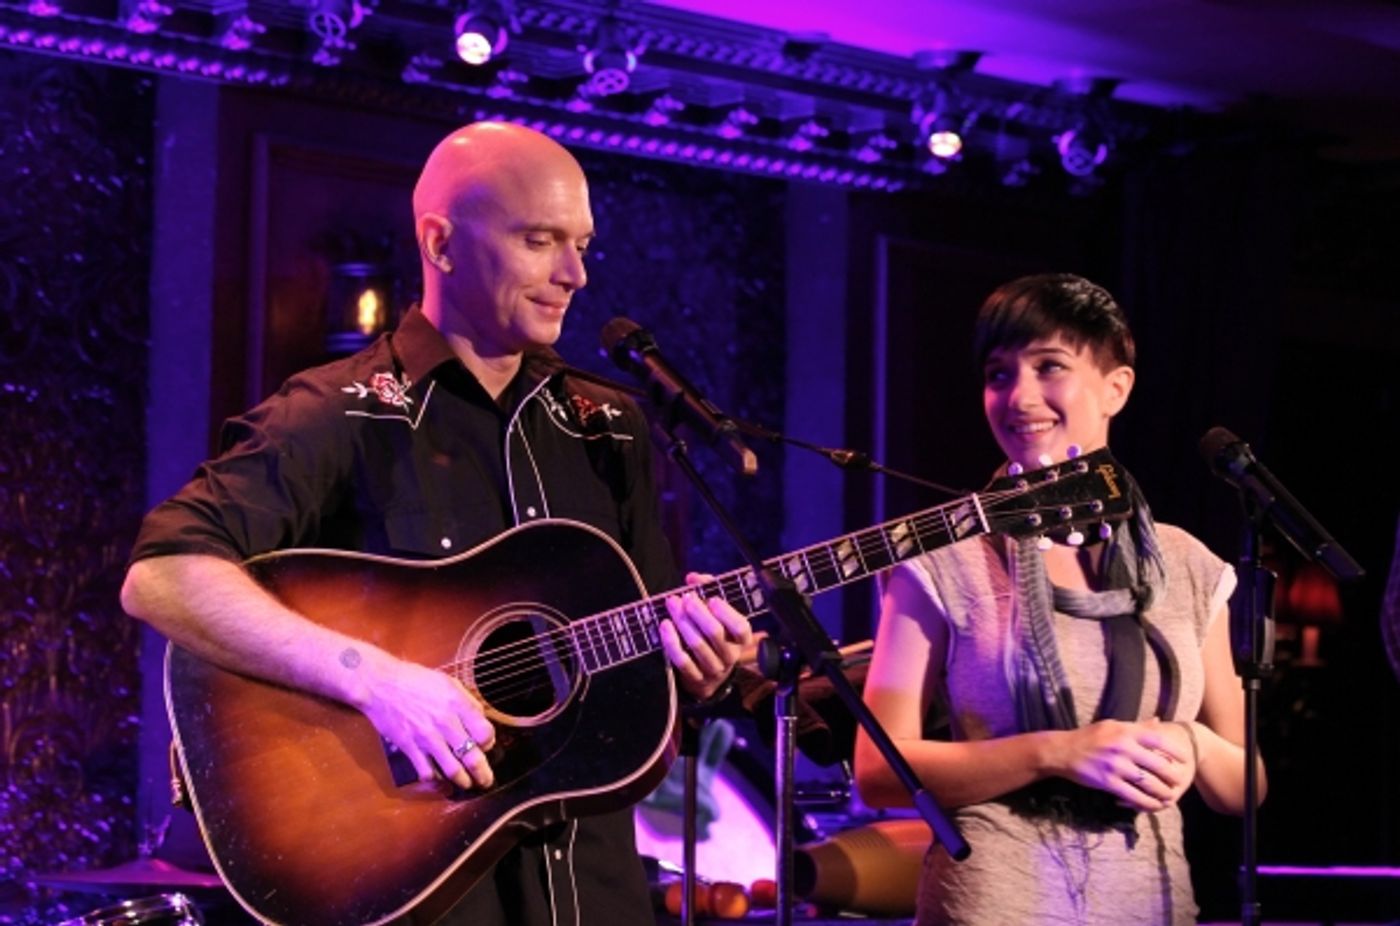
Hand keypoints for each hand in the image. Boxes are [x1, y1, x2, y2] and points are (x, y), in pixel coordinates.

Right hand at [354, 652, 496, 790]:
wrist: (380, 684)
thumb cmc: (414, 680)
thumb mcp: (448, 682)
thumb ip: (467, 702)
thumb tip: (481, 720)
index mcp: (457, 704)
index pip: (485, 733)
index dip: (489, 742)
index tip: (485, 745)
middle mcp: (445, 723)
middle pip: (473, 757)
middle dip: (483, 774)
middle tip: (486, 780)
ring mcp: (427, 738)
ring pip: (453, 770)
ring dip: (463, 781)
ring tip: (467, 783)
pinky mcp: (410, 748)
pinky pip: (427, 773)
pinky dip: (436, 781)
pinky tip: (441, 781)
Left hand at [661, 572, 753, 700]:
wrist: (708, 672)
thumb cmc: (714, 632)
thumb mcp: (717, 612)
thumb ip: (708, 590)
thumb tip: (693, 578)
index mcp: (740, 639)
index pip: (741, 628)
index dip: (727, 613)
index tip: (713, 599)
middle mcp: (730, 655)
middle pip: (715, 633)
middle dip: (698, 612)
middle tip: (686, 598)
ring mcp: (713, 669)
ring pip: (696, 644)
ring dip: (682, 622)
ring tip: (672, 604)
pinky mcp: (696, 678)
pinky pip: (682, 660)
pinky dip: (671, 641)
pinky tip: (664, 625)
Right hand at [1057, 718, 1194, 811]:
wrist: (1062, 751)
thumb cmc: (1090, 736)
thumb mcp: (1113, 726)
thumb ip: (1137, 726)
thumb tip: (1159, 721)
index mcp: (1125, 731)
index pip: (1158, 739)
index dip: (1175, 750)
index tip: (1184, 759)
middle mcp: (1122, 747)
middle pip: (1157, 764)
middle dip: (1172, 776)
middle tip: (1179, 782)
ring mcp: (1115, 765)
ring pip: (1148, 783)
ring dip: (1162, 793)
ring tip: (1169, 797)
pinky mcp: (1107, 782)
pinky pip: (1133, 796)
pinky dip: (1146, 803)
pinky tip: (1154, 806)